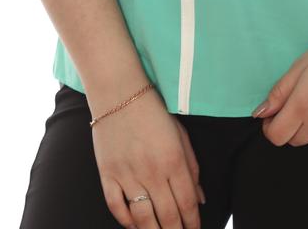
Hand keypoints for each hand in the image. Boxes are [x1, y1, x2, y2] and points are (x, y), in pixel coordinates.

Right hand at [91, 87, 205, 228]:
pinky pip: (116, 207)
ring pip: (143, 218)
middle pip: (168, 216)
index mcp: (174, 160)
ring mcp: (128, 174)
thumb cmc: (154, 111)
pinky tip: (135, 225)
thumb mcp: (180, 133)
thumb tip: (200, 198)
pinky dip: (127, 221)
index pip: (187, 203)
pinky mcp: (107, 174)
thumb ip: (192, 166)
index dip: (192, 223)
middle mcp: (152, 171)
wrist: (119, 92)